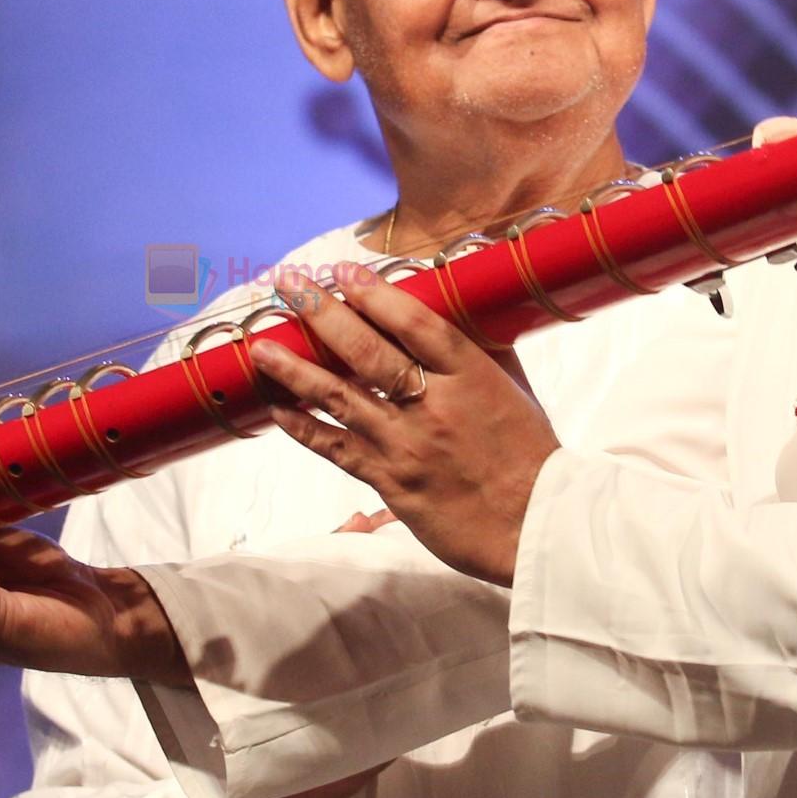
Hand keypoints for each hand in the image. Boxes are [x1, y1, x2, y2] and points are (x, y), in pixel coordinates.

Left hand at [251, 268, 557, 586]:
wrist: (535, 527)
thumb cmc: (530, 456)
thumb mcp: (516, 390)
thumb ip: (484, 350)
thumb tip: (460, 308)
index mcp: (470, 376)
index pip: (415, 323)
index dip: (375, 294)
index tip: (343, 271)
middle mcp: (432, 406)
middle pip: (367, 351)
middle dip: (322, 313)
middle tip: (289, 285)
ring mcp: (406, 444)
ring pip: (340, 397)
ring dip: (295, 368)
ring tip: (261, 345)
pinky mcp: (390, 481)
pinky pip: (336, 448)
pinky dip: (303, 427)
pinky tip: (276, 408)